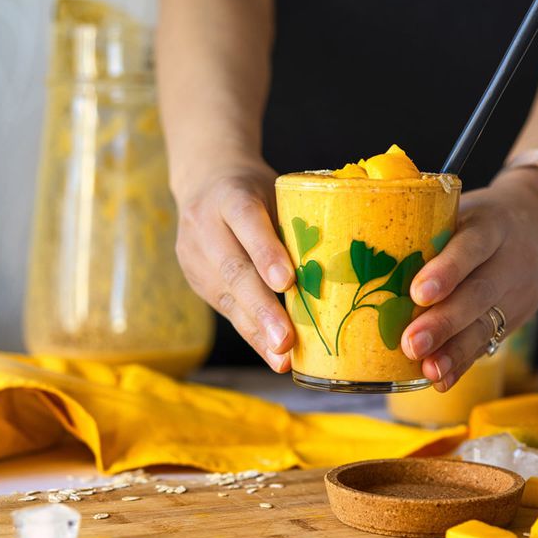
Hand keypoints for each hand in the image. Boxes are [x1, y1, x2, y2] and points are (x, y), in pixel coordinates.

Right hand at [173, 157, 295, 370]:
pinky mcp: (194, 278)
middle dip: (262, 308)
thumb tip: (344, 270)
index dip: (266, 252)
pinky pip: (225, 309)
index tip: (287, 282)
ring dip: (257, 331)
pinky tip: (272, 353)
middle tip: (285, 340)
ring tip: (282, 358)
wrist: (204, 180)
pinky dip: (251, 333)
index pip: (246, 219)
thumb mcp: (277, 192)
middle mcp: (204, 223)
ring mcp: (193, 253)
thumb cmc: (256, 190)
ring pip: (226, 296)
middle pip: (233, 269)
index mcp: (230, 193)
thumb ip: (295, 225)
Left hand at [401, 170, 537, 389]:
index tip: (417, 292)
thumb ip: (425, 226)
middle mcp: (509, 260)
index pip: (472, 246)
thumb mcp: (464, 209)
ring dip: (453, 352)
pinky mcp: (512, 319)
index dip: (447, 270)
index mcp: (492, 225)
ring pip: (484, 324)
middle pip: (478, 293)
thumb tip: (355, 248)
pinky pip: (487, 344)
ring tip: (427, 370)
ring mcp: (515, 294)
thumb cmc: (482, 218)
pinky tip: (440, 381)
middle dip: (443, 322)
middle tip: (410, 343)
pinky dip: (462, 364)